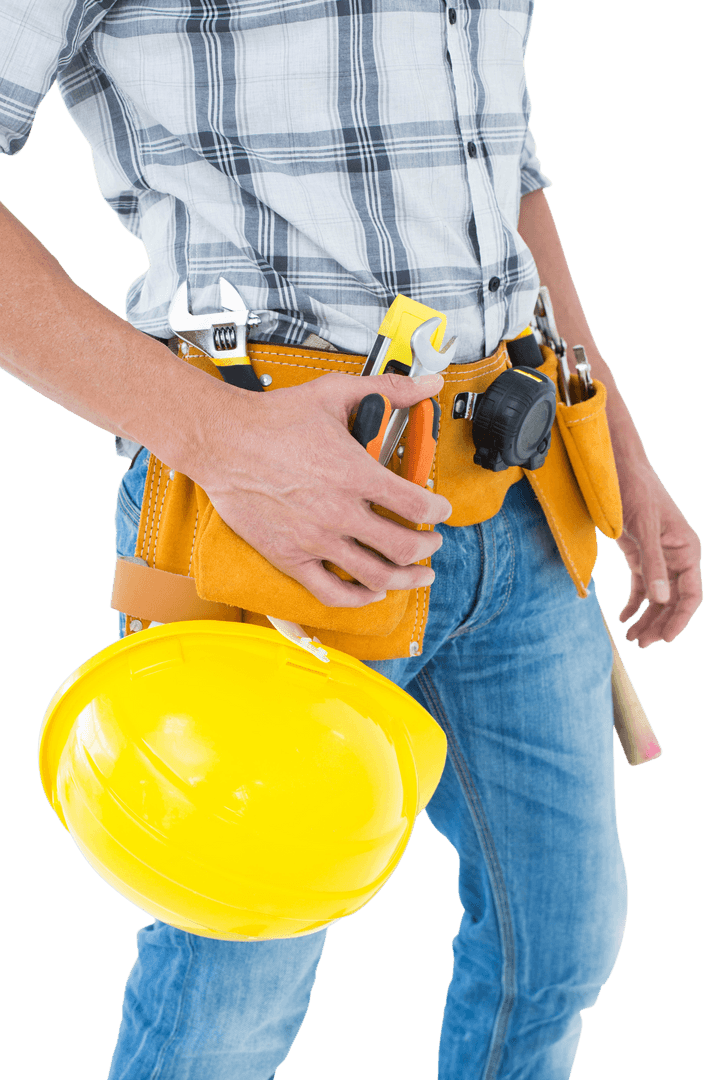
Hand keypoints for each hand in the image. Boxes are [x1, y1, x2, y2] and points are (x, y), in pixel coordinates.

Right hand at [198, 371, 451, 606]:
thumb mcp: (335, 393)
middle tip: (432, 544)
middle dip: (427, 548)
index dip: (439, 512)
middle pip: (403, 548)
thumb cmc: (274, 419)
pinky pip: (332, 593)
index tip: (441, 511)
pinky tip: (372, 592)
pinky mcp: (290, 557)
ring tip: (416, 574)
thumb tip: (429, 383)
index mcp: (355, 475)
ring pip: (375, 576)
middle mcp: (339, 514)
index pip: (417, 506)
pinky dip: (359, 598)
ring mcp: (314, 541)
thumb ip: (389, 389)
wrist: (222, 442)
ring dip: (405, 579)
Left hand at [616, 462, 701, 646]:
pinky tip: (624, 619)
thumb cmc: (636, 491)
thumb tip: (661, 599)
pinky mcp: (640, 555)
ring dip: (646, 618)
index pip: (692, 594)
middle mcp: (677, 557)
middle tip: (641, 644)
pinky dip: (634, 604)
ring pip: (657, 597)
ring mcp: (658, 558)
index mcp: (687, 550)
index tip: (665, 638)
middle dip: (659, 623)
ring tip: (633, 639)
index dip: (680, 619)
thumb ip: (652, 563)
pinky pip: (642, 587)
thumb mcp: (644, 526)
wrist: (617, 469)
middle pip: (673, 601)